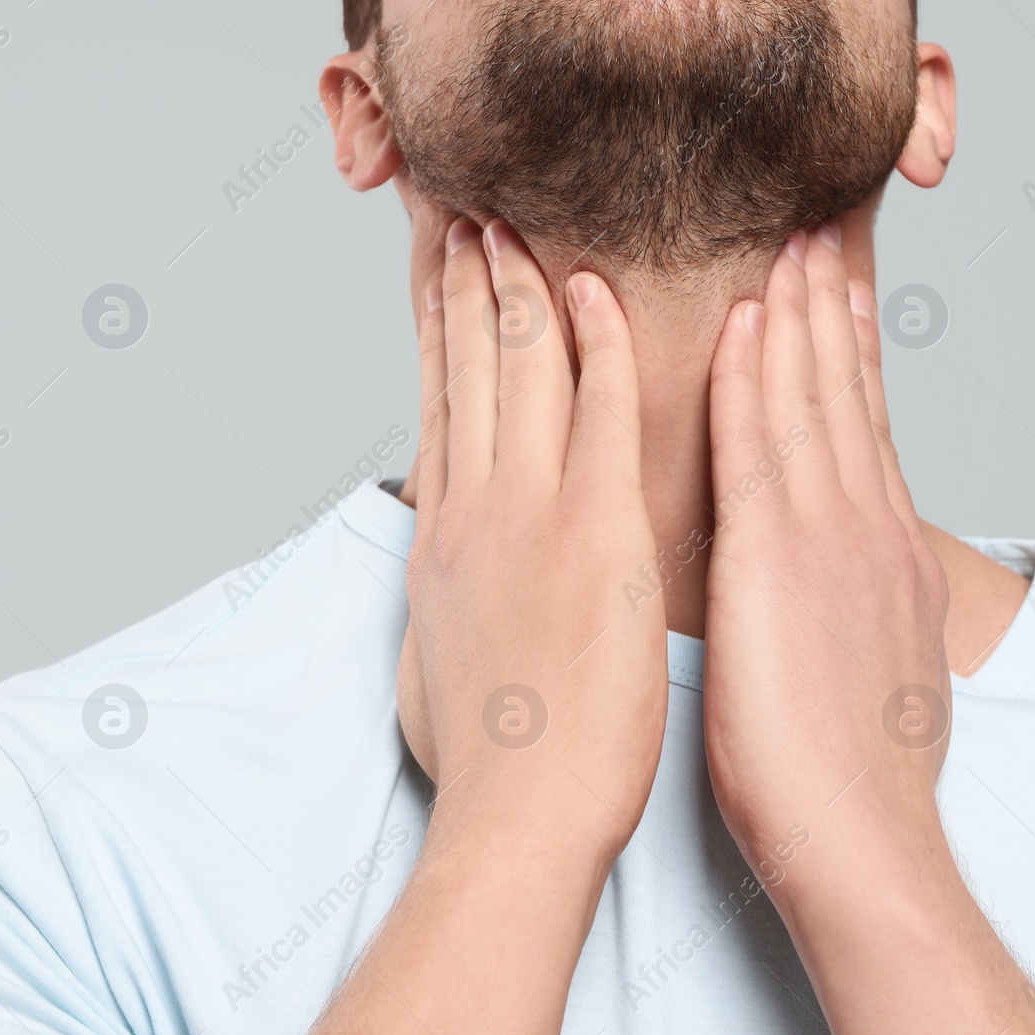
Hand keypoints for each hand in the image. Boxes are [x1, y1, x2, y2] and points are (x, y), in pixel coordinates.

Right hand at [397, 216, 667, 855]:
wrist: (516, 816)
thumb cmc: (487, 760)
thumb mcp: (433, 661)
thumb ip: (442, 599)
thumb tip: (442, 577)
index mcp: (440, 537)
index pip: (436, 403)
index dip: (436, 329)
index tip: (438, 274)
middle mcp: (472, 507)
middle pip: (466, 366)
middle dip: (468, 282)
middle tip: (469, 218)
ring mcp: (529, 512)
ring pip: (520, 367)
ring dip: (518, 286)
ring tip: (514, 224)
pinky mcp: (596, 530)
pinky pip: (600, 409)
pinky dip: (598, 341)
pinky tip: (595, 291)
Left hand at [703, 225, 951, 872]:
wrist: (864, 840)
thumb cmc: (858, 780)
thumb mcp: (881, 671)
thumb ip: (863, 610)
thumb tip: (852, 597)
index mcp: (885, 552)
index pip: (865, 428)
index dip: (852, 354)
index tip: (839, 295)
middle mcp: (867, 526)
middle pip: (848, 391)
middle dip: (832, 306)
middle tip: (823, 233)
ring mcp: (831, 535)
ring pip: (810, 397)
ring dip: (797, 313)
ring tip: (792, 242)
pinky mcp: (780, 559)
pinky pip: (761, 441)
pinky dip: (753, 374)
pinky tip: (743, 320)